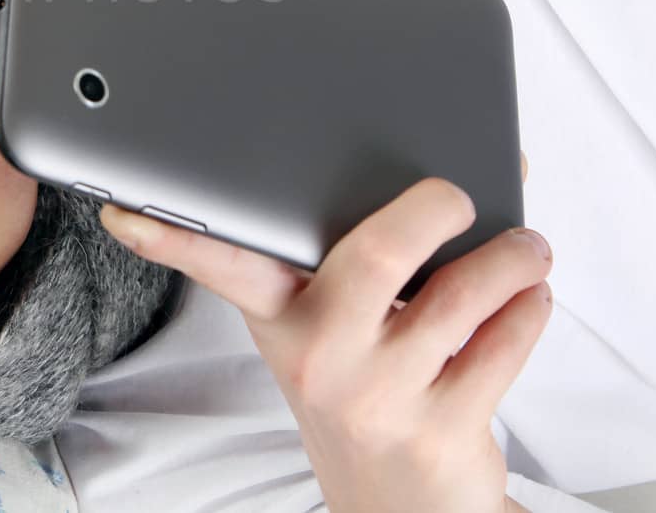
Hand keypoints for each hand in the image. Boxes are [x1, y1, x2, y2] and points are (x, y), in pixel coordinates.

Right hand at [99, 153, 547, 512]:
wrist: (401, 507)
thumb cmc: (366, 396)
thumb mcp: (329, 335)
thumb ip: (353, 261)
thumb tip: (424, 176)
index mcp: (283, 322)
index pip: (223, 267)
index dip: (173, 237)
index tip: (126, 212)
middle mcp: (321, 358)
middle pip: (375, 253)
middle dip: (433, 206)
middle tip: (457, 194)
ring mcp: (380, 396)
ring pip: (462, 293)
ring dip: (511, 258)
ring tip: (524, 248)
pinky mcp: (439, 428)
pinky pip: (504, 341)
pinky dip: (529, 308)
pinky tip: (525, 300)